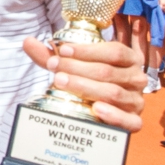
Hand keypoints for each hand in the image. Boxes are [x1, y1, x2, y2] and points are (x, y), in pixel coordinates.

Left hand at [22, 37, 144, 131]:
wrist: (105, 112)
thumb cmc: (90, 83)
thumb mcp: (74, 68)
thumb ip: (53, 56)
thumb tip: (27, 42)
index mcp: (128, 59)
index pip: (113, 51)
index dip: (87, 51)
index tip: (61, 50)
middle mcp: (136, 79)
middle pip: (108, 72)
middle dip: (78, 68)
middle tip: (54, 68)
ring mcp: (136, 101)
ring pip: (113, 93)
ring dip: (86, 87)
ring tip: (62, 83)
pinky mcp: (134, 122)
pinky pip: (129, 120)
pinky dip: (113, 115)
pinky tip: (96, 109)